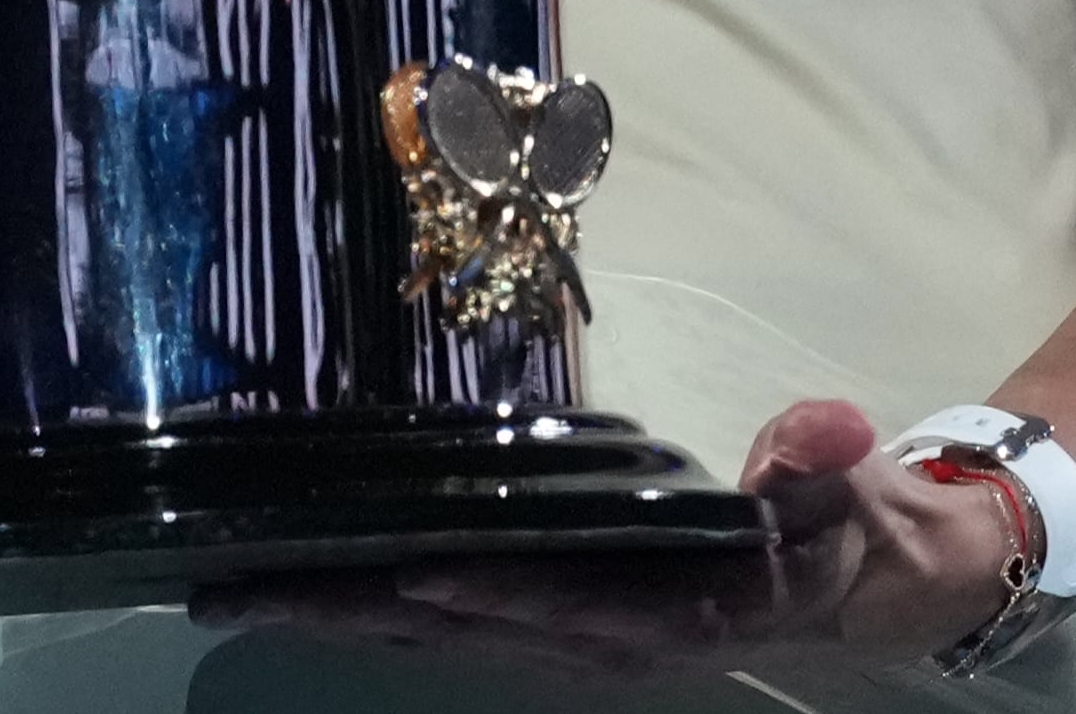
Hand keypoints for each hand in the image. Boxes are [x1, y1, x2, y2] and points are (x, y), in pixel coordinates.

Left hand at [193, 400, 1025, 673]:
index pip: (573, 604)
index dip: (494, 593)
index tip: (413, 571)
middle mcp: (601, 641)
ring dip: (331, 618)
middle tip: (242, 588)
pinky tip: (297, 591)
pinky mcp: (541, 624)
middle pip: (460, 630)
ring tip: (227, 593)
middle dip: (349, 612)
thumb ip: (821, 464)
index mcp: (676, 611)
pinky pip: (437, 623)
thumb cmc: (835, 524)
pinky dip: (362, 610)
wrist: (847, 582)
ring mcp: (563, 640)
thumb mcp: (844, 492)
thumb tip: (828, 435)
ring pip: (429, 634)